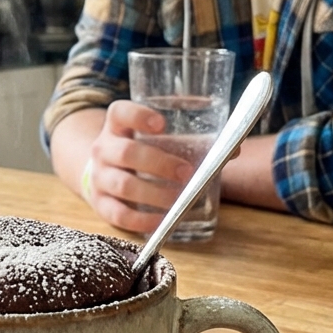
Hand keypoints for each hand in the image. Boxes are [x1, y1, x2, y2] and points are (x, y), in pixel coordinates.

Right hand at [84, 100, 197, 233]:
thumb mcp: (156, 138)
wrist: (104, 172)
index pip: (119, 112)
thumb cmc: (142, 152)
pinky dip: (142, 219)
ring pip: (123, 185)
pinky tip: (162, 220)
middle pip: (126, 152)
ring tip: (178, 199)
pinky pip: (119, 214)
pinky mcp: (100, 203)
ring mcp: (98, 177)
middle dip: (159, 163)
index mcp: (117, 125)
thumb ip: (190, 140)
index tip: (161, 124)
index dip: (138, 116)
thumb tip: (233, 149)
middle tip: (187, 172)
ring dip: (154, 193)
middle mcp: (103, 148)